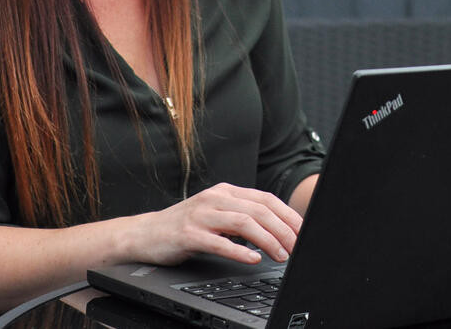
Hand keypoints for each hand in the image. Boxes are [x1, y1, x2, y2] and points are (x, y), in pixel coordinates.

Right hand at [133, 182, 302, 266]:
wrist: (147, 233)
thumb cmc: (185, 226)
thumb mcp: (216, 214)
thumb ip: (241, 216)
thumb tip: (277, 230)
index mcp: (224, 192)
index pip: (265, 198)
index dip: (288, 215)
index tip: (304, 231)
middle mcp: (214, 199)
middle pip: (258, 210)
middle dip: (283, 230)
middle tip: (297, 248)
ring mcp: (201, 215)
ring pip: (243, 222)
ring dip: (268, 240)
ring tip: (281, 256)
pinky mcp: (189, 234)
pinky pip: (219, 241)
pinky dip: (239, 251)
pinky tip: (252, 259)